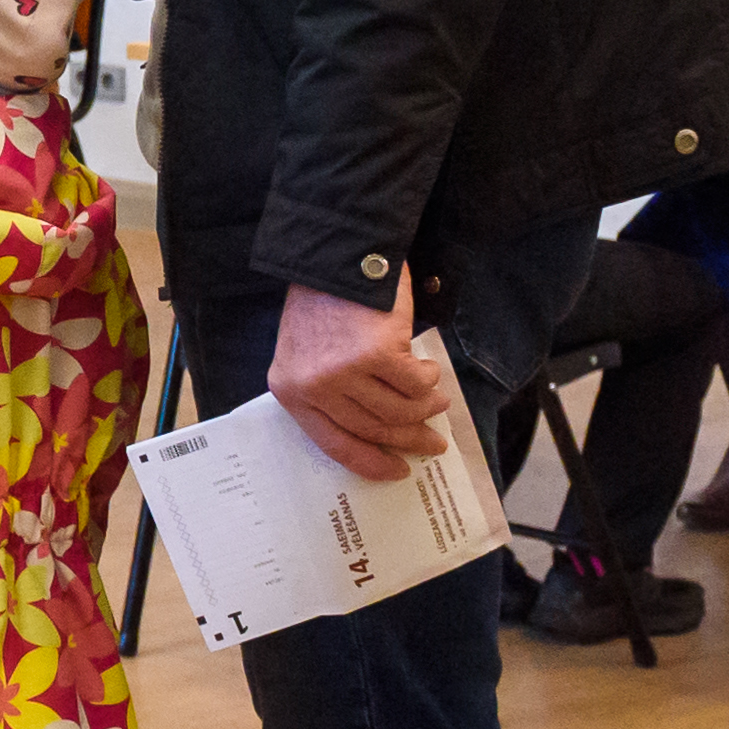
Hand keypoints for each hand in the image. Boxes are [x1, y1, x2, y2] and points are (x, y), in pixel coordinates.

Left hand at [266, 272, 451, 482]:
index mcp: (291, 391)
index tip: (398, 471)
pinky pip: (416, 383)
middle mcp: (314, 386)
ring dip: (426, 408)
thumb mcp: (307, 354)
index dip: (371, 463)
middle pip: (374, 430)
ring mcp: (344, 371)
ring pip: (400, 410)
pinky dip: (428, 379)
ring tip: (437, 400)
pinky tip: (428, 370)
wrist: (335, 257)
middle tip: (435, 442)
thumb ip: (331, 392)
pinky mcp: (376, 354)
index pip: (334, 444)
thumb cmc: (324, 304)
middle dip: (411, 439)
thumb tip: (380, 434)